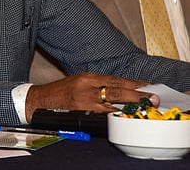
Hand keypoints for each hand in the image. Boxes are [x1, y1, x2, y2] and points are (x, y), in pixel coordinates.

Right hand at [25, 72, 155, 121]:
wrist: (41, 100)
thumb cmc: (61, 92)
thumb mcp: (79, 82)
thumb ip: (98, 85)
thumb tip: (120, 90)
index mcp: (87, 77)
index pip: (115, 79)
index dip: (133, 83)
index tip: (148, 86)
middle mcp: (86, 86)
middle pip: (116, 89)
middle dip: (136, 94)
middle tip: (151, 97)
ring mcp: (84, 99)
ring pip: (111, 102)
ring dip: (129, 104)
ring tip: (143, 106)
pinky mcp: (81, 110)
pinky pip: (102, 113)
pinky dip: (114, 113)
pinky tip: (124, 114)